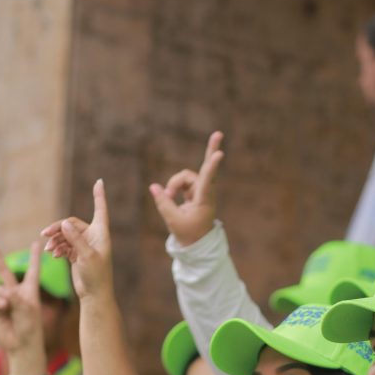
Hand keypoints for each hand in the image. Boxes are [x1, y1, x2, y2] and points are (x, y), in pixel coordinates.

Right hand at [0, 242, 43, 354]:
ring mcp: (5, 300)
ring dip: (1, 299)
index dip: (34, 256)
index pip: (32, 270)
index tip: (36, 242)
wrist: (22, 345)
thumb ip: (15, 298)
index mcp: (30, 291)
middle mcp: (16, 293)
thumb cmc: (30, 327)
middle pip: (6, 273)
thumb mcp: (27, 310)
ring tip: (6, 309)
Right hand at [42, 180, 112, 299]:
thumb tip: (65, 222)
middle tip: (45, 234)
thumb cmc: (96, 276)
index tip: (99, 181)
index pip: (100, 210)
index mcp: (101, 234)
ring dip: (56, 239)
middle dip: (58, 228)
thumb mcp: (86, 256)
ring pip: (65, 234)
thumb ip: (75, 239)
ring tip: (49, 249)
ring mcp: (84, 245)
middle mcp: (93, 237)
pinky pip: (64, 244)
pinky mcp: (76, 253)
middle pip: (71, 224)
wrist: (94, 294)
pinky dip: (57, 247)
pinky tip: (53, 254)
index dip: (99, 196)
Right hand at [149, 131, 223, 246]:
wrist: (197, 241)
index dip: (211, 166)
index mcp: (204, 200)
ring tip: (169, 197)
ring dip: (174, 185)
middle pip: (207, 167)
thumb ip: (163, 202)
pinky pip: (181, 181)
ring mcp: (201, 189)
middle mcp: (205, 192)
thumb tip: (154, 187)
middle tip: (218, 133)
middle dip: (211, 149)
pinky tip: (171, 195)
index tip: (220, 154)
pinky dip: (174, 187)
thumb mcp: (173, 220)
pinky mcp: (196, 189)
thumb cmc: (189, 233)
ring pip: (184, 176)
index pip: (207, 180)